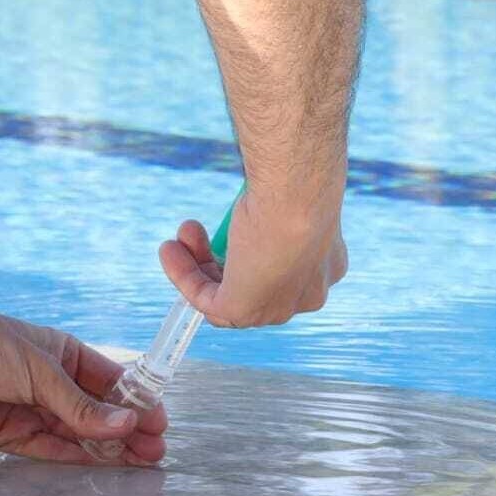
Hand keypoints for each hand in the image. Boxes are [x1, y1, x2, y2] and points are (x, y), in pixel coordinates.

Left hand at [0, 275, 166, 465]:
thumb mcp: (41, 370)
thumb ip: (81, 406)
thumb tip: (128, 424)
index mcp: (66, 356)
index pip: (111, 383)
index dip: (137, 403)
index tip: (160, 423)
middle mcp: (51, 385)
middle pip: (98, 413)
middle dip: (128, 430)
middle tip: (156, 452)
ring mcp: (29, 410)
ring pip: (77, 435)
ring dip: (107, 448)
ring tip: (140, 462)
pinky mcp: (6, 433)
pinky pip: (47, 449)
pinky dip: (74, 458)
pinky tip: (100, 465)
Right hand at [158, 187, 347, 326]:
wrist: (299, 195)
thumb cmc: (300, 185)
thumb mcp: (291, 199)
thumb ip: (276, 211)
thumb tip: (258, 202)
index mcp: (326, 268)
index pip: (282, 272)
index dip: (246, 252)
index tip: (227, 228)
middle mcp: (307, 295)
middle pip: (251, 285)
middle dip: (216, 257)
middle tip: (194, 230)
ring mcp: (276, 307)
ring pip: (226, 296)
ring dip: (194, 267)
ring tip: (176, 240)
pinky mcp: (245, 311)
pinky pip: (205, 300)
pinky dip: (183, 276)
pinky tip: (169, 250)